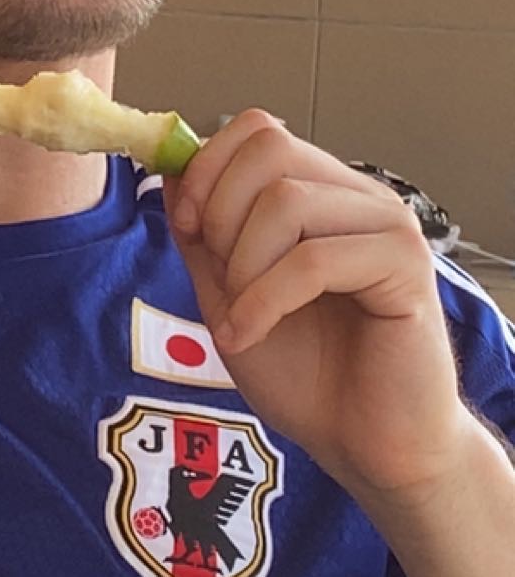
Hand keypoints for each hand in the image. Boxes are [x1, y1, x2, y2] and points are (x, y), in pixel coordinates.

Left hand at [163, 112, 469, 505]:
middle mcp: (359, 198)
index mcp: (322, 194)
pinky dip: (264, 301)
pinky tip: (250, 336)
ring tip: (242, 320)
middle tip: (221, 280)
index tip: (185, 226)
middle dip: (220, 213)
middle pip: (270, 149)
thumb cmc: (309, 376)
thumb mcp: (230, 296)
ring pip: (286, 201)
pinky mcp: (405, 268)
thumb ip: (204, 236)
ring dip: (242, 267)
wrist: (366, 446)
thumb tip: (170, 173)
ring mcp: (387, 227)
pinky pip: (314, 259)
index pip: (258, 130)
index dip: (206, 168)